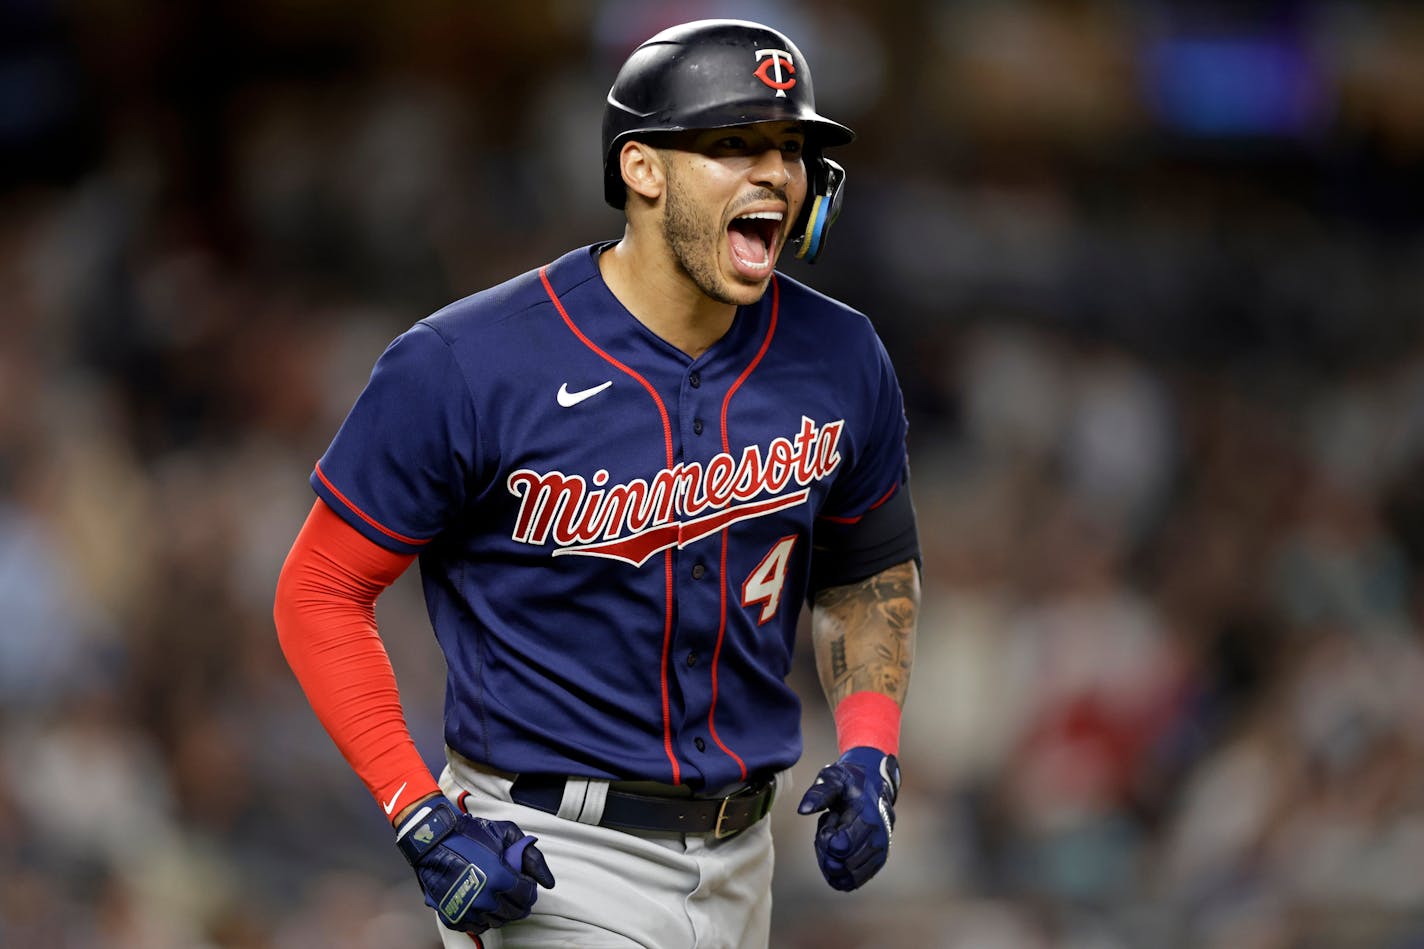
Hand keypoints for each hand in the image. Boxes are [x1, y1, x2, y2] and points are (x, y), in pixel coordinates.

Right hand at [395, 796, 554, 932]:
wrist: (432, 839)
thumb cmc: (468, 833)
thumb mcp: (507, 833)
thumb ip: (532, 858)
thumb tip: (548, 881)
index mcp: (499, 879)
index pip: (527, 897)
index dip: (530, 889)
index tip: (526, 883)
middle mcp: (484, 899)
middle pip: (514, 912)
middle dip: (519, 902)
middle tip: (516, 891)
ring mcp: (467, 910)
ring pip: (496, 921)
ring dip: (502, 911)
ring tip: (499, 896)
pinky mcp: (452, 915)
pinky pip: (476, 926)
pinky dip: (483, 918)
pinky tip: (483, 904)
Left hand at [796, 746, 899, 890]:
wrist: (874, 786)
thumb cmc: (850, 782)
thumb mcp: (833, 779)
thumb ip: (818, 794)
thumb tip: (803, 810)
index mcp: (868, 819)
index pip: (839, 846)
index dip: (825, 837)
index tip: (829, 821)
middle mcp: (878, 840)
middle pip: (839, 864)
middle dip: (826, 851)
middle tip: (830, 828)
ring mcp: (879, 854)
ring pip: (844, 877)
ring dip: (831, 861)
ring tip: (834, 838)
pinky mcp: (876, 864)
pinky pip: (850, 882)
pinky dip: (837, 871)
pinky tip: (836, 852)